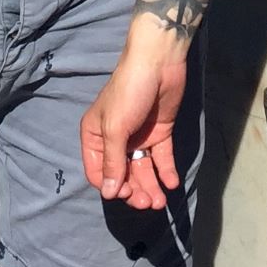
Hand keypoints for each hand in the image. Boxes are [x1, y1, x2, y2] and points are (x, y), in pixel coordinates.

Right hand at [82, 41, 186, 210]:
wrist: (159, 62)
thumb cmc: (129, 92)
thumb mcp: (115, 128)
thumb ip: (113, 162)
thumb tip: (108, 194)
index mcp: (95, 136)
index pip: (98, 172)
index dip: (111, 186)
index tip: (124, 193)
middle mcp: (115, 139)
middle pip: (123, 174)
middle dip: (134, 190)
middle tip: (148, 204)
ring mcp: (139, 136)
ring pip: (143, 169)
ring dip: (150, 186)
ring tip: (160, 203)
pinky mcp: (160, 132)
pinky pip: (162, 158)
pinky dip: (166, 172)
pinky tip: (171, 184)